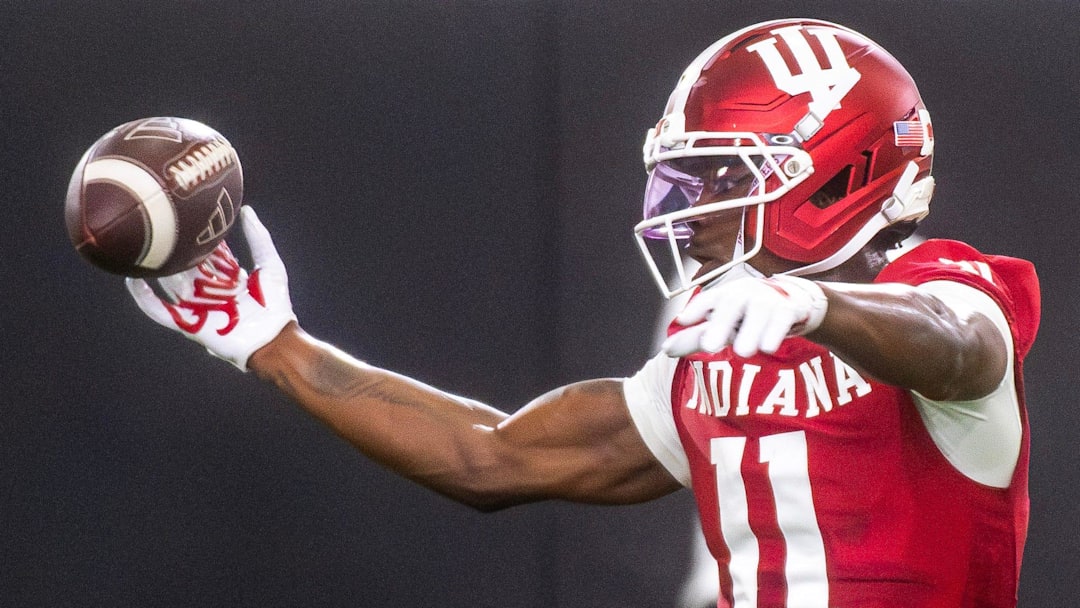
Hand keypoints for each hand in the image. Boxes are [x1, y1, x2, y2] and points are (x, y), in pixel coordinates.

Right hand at [126, 206, 295, 370]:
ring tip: (144, 246)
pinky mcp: (187, 322)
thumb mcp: (269, 265)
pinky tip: (134, 279)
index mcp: (227, 275)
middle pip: (185, 263)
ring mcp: (196, 305)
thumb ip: (258, 238)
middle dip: (176, 248)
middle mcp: (208, 288)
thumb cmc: (275, 304)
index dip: (198, 235)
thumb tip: (245, 210)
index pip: (206, 250)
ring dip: (159, 267)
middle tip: (161, 225)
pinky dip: (144, 297)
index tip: (186, 213)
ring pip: (170, 282)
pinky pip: (159, 310)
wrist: (272, 338)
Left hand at [662, 275, 827, 357]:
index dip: (696, 308)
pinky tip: (768, 346)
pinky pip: (782, 318)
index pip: (709, 299)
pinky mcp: (790, 308)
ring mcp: (768, 299)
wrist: (797, 300)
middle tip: (708, 346)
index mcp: (726, 294)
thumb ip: (695, 336)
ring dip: (751, 331)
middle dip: (720, 324)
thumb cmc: (751, 312)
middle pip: (731, 304)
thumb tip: (665, 349)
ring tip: (743, 352)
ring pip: (758, 312)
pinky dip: (775, 331)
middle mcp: (745, 293)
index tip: (683, 320)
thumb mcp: (725, 320)